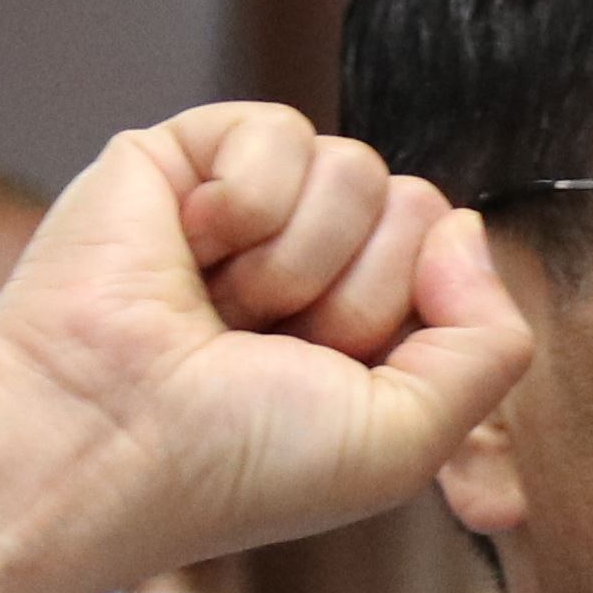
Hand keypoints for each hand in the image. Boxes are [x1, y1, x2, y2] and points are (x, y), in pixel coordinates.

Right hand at [0, 105, 530, 573]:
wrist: (104, 437)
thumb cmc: (236, 461)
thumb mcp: (405, 439)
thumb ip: (488, 343)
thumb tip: (464, 226)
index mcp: (360, 330)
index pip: (451, 260)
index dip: (413, 318)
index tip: (334, 378)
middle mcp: (310, 265)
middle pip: (414, 207)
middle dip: (354, 294)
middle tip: (266, 348)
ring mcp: (249, 209)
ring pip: (357, 168)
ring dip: (294, 260)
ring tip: (221, 311)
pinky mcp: (186, 155)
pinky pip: (280, 131)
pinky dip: (243, 204)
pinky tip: (187, 250)